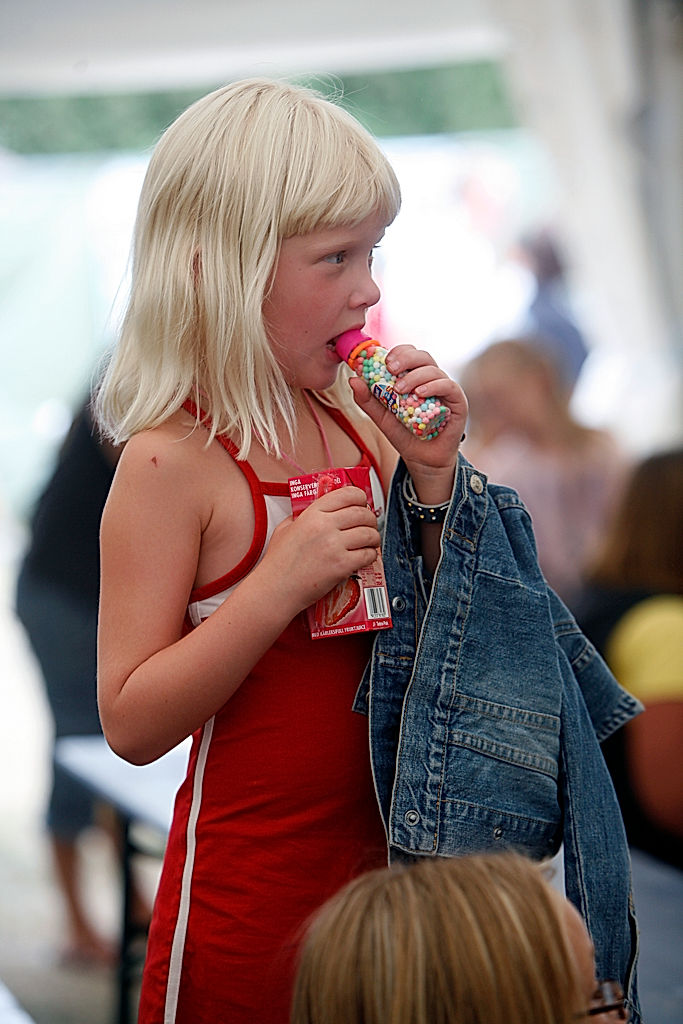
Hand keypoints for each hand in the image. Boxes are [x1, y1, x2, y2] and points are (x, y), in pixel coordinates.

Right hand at [258, 486, 380, 614]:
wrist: (276, 589)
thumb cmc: (278, 562)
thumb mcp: (285, 528)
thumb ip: (301, 516)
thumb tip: (317, 510)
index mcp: (312, 514)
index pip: (347, 494)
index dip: (359, 497)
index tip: (361, 504)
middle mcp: (325, 526)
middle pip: (362, 514)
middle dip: (370, 519)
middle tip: (369, 525)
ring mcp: (334, 546)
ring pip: (369, 534)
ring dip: (373, 538)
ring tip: (370, 542)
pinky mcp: (341, 565)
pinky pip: (368, 555)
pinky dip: (371, 555)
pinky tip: (365, 557)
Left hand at [349, 345, 467, 504]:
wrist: (421, 460)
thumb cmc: (405, 435)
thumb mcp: (381, 417)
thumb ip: (368, 399)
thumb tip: (353, 379)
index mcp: (414, 377)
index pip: (409, 353)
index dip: (397, 352)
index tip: (382, 361)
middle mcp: (431, 380)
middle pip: (422, 356)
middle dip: (405, 358)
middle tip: (390, 368)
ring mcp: (445, 390)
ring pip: (434, 370)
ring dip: (415, 376)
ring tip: (400, 389)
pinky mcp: (458, 402)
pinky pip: (449, 386)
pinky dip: (434, 386)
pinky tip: (420, 393)